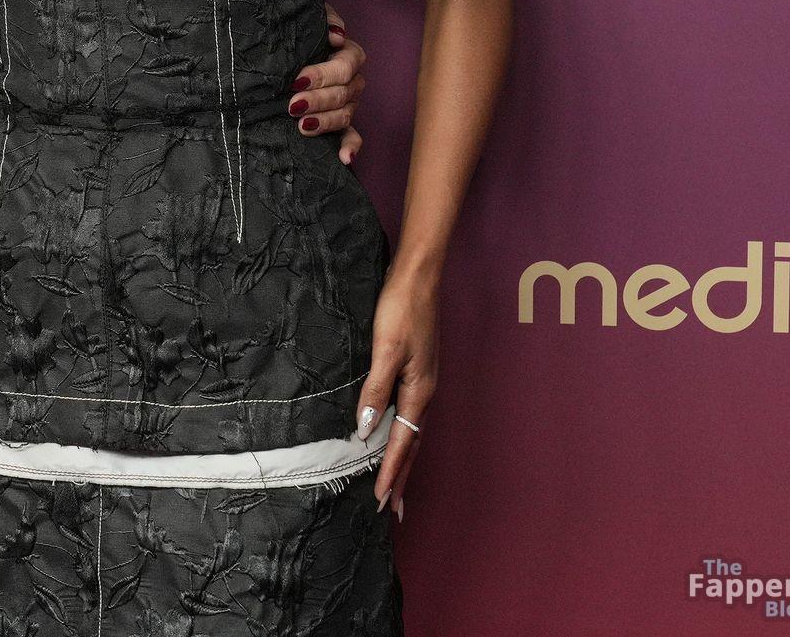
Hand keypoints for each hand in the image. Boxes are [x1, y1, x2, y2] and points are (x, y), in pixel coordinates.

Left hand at [290, 2, 366, 162]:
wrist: (287, 47)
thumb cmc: (299, 32)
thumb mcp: (309, 19)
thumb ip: (325, 19)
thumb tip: (337, 35)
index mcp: (348, 55)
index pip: (344, 67)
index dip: (322, 74)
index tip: (297, 80)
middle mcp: (352, 80)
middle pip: (343, 94)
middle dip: (318, 100)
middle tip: (292, 105)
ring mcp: (349, 103)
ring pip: (344, 116)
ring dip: (325, 123)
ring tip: (302, 126)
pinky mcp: (341, 123)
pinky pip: (352, 137)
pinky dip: (350, 149)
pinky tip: (344, 160)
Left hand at [355, 267, 437, 522]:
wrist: (417, 279)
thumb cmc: (400, 310)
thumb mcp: (384, 350)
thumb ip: (375, 390)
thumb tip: (366, 431)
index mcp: (418, 392)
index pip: (403, 444)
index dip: (390, 473)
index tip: (380, 501)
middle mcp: (423, 392)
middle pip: (412, 445)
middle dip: (401, 477)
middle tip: (391, 509)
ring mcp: (422, 382)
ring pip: (411, 431)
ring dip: (402, 460)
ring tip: (392, 484)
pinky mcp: (415, 371)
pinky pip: (408, 414)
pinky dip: (401, 435)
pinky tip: (391, 437)